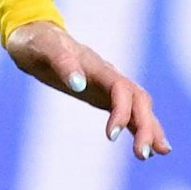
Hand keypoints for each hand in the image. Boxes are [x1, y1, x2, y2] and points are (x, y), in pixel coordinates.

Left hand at [6, 20, 170, 159]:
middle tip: (142, 155)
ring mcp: (107, 85)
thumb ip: (61, 62)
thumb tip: (78, 84)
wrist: (32, 35)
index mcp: (95, 65)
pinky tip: (147, 147)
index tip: (111, 136)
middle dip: (146, 126)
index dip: (122, 112)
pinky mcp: (102, 94)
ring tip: (158, 153)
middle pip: (138, 100)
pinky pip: (128, 112)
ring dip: (149, 129)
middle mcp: (107, 75)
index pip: (121, 89)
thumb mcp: (42, 49)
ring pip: (139, 107)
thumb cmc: (35, 42)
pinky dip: (139, 127)